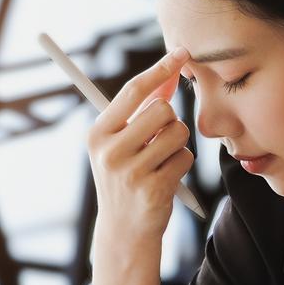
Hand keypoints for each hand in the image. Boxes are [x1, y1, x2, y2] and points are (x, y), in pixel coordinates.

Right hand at [87, 47, 194, 253]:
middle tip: (158, 141)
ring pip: (178, 133)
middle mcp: (110, 151)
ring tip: (161, 162)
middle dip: (170, 121)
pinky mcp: (153, 189)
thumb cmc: (126, 179)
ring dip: (178, 145)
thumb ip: (140, 111)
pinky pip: (185, 158)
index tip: (182, 53)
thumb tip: (169, 75)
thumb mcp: (121, 144)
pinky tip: (166, 180)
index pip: (134, 91)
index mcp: (97, 134)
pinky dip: (182, 166)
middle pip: (162, 110)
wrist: (124, 231)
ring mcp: (131, 172)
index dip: (160, 69)